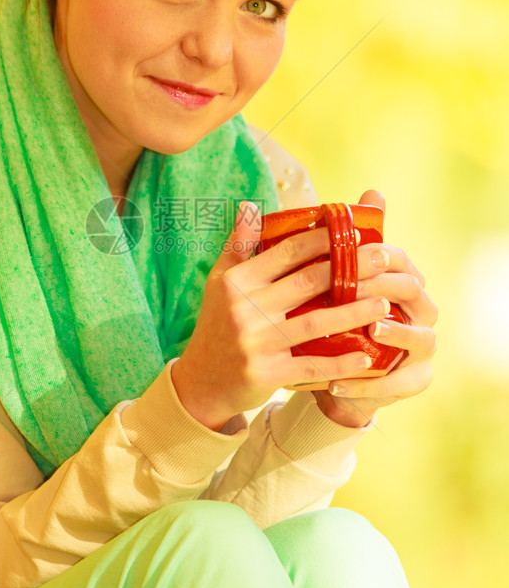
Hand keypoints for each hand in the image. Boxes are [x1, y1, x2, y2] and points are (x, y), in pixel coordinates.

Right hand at [170, 198, 396, 430]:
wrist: (201, 382)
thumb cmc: (217, 325)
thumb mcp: (219, 282)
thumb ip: (238, 245)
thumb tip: (250, 205)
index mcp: (238, 282)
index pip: (287, 252)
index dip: (323, 239)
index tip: (354, 231)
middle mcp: (246, 309)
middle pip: (308, 282)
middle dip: (351, 269)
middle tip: (385, 258)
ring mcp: (256, 343)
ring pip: (315, 322)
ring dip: (354, 312)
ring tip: (384, 303)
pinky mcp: (266, 374)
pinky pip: (310, 366)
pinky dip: (339, 363)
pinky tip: (365, 357)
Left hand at [312, 190, 437, 428]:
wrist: (336, 372)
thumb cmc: (332, 318)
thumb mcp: (327, 284)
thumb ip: (332, 244)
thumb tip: (327, 195)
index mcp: (404, 281)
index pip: (401, 260)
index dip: (378, 254)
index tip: (350, 251)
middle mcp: (422, 311)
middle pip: (415, 292)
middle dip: (384, 288)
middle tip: (354, 288)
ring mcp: (423, 347)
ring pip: (421, 337)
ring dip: (396, 333)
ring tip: (373, 329)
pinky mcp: (415, 379)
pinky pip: (398, 382)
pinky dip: (368, 383)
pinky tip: (338, 383)